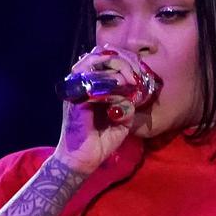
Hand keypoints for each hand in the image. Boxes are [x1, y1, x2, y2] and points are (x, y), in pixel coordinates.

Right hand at [53, 44, 144, 174]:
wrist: (83, 161)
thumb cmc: (100, 142)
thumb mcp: (122, 120)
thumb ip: (127, 103)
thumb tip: (133, 91)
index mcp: (91, 87)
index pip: (105, 60)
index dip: (125, 61)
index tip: (139, 74)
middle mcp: (81, 84)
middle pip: (100, 55)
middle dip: (123, 61)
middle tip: (136, 76)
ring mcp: (76, 90)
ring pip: (95, 61)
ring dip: (117, 67)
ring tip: (130, 80)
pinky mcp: (76, 100)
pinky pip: (94, 82)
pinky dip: (111, 83)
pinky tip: (123, 89)